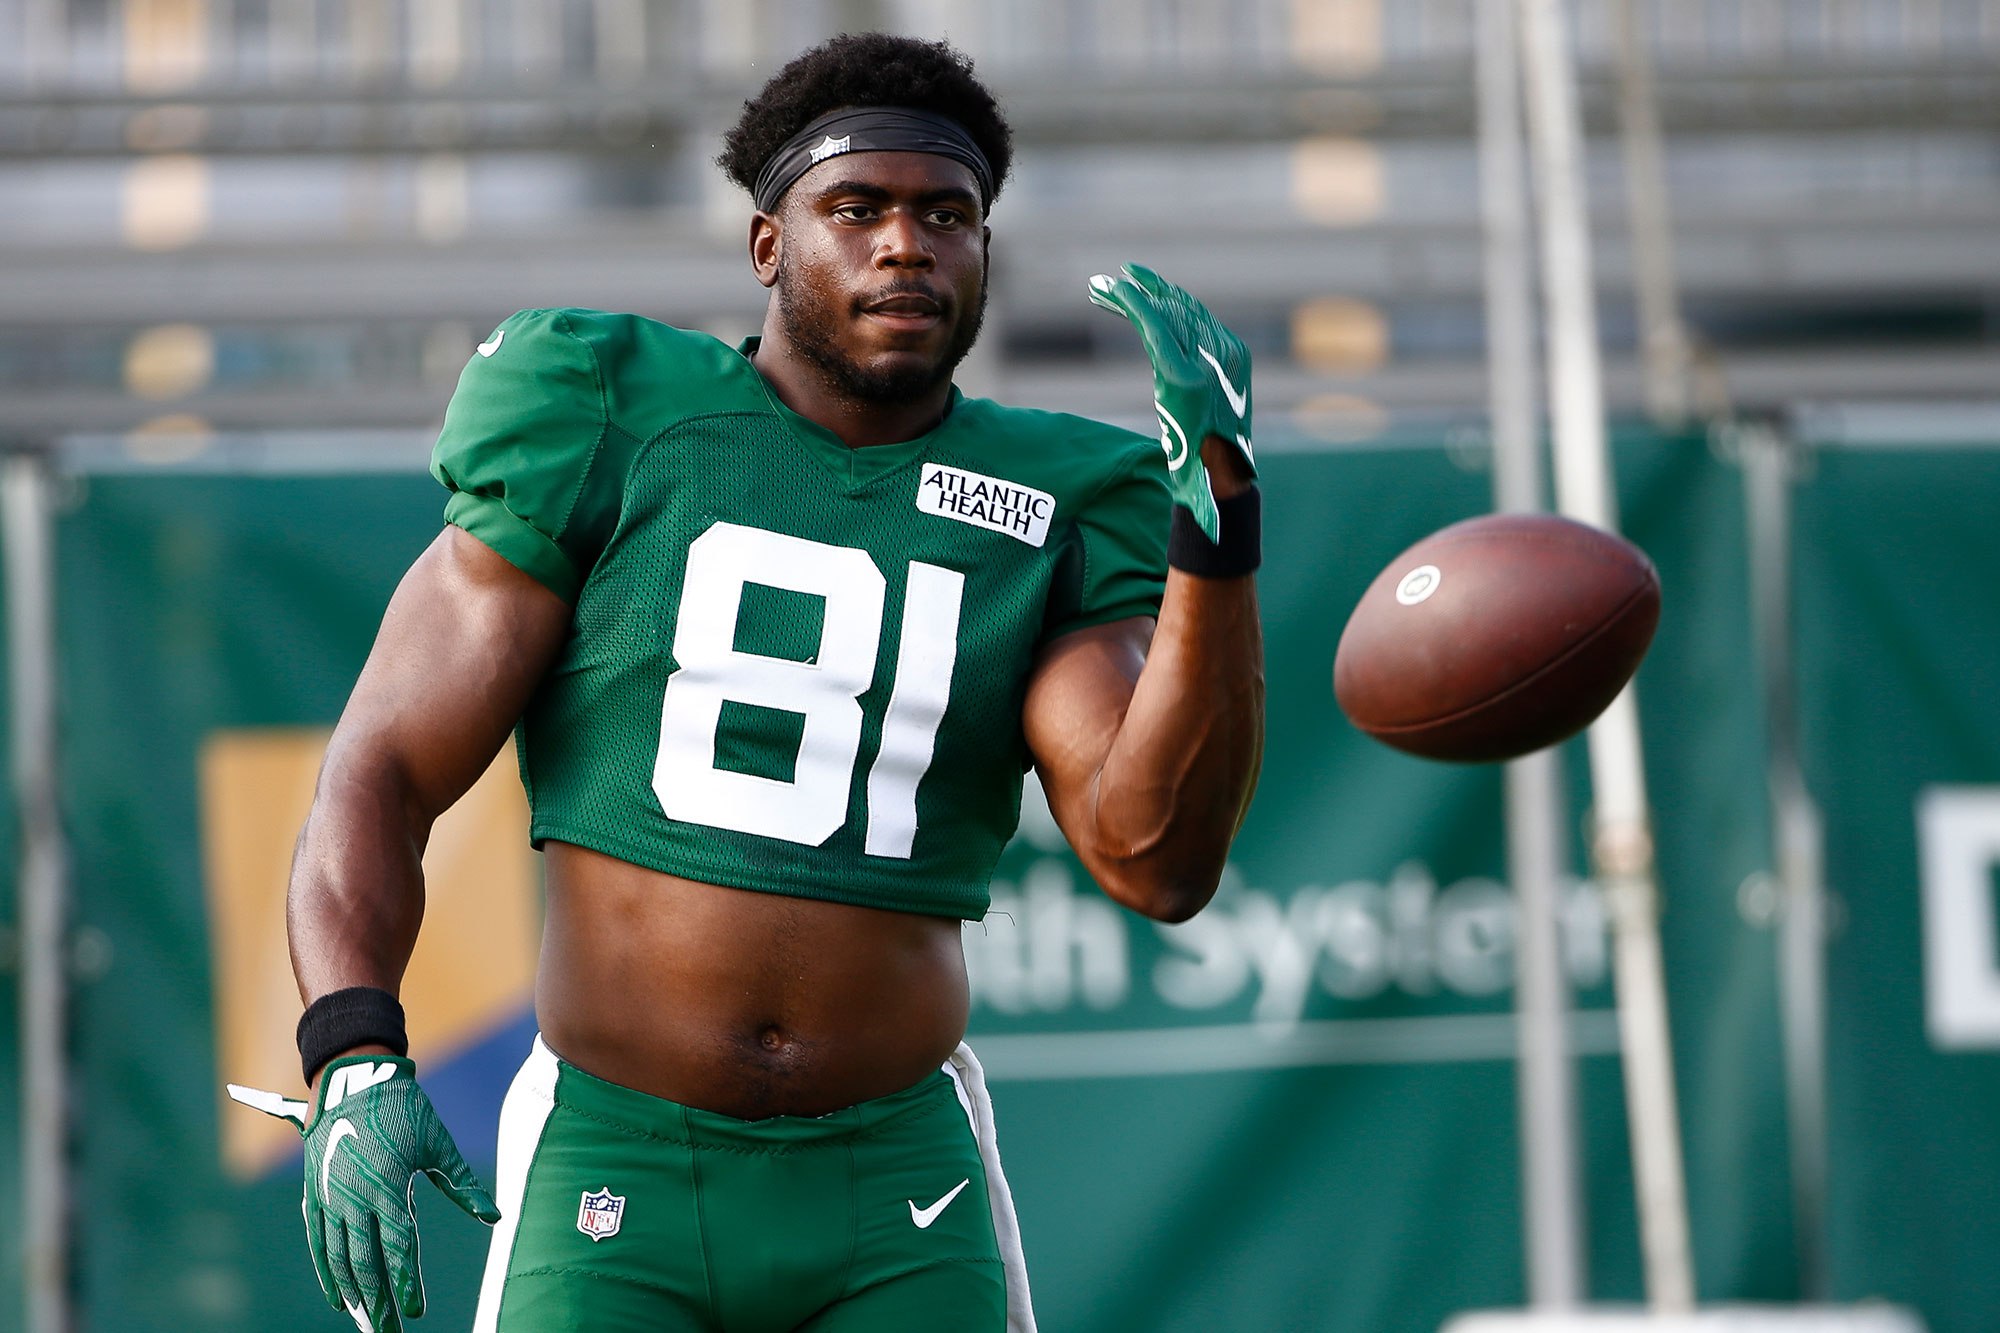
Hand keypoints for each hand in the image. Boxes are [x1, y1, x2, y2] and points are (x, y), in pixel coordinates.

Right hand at [227, 1056, 500, 1330]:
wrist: (354, 1079)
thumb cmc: (404, 1110)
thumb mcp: (437, 1144)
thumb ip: (463, 1185)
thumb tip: (493, 1218)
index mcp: (387, 1186)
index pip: (398, 1247)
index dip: (406, 1282)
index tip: (416, 1311)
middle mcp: (352, 1197)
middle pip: (365, 1263)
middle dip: (379, 1302)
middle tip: (392, 1331)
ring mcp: (328, 1196)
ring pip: (338, 1259)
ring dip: (354, 1295)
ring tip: (369, 1323)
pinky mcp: (313, 1193)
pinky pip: (318, 1243)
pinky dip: (327, 1273)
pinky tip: (340, 1299)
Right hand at [1087, 263, 1256, 539]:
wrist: (1225, 475)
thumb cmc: (1187, 460)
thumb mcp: (1164, 417)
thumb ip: (1163, 370)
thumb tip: (1152, 316)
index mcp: (1188, 379)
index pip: (1157, 323)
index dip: (1132, 300)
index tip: (1111, 284)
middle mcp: (1212, 360)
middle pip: (1171, 310)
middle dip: (1139, 292)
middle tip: (1106, 282)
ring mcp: (1228, 353)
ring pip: (1188, 311)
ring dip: (1158, 295)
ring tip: (1130, 282)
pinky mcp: (1237, 353)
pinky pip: (1202, 322)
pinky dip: (1178, 309)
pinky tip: (1159, 302)